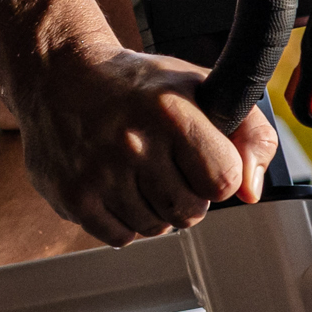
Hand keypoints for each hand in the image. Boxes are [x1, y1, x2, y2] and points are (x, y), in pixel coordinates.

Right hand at [0, 32, 277, 245]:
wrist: (59, 74)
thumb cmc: (136, 84)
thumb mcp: (200, 86)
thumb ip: (249, 133)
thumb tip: (252, 193)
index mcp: (170, 112)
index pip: (224, 181)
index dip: (219, 175)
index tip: (202, 160)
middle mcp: (133, 143)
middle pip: (190, 212)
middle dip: (187, 196)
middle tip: (167, 167)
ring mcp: (99, 173)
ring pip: (155, 228)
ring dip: (154, 209)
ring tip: (137, 173)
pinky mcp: (73, 196)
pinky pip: (120, 236)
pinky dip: (123, 220)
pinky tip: (115, 187)